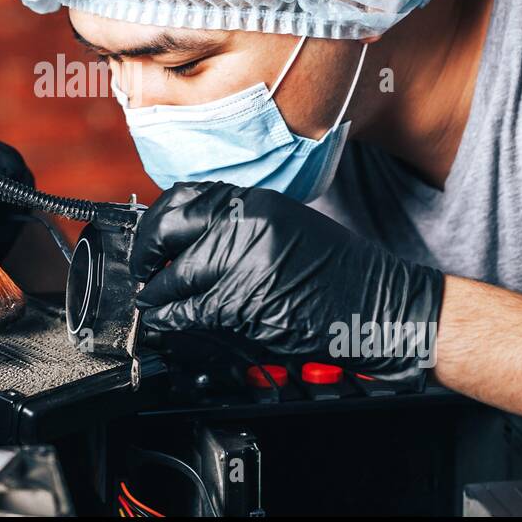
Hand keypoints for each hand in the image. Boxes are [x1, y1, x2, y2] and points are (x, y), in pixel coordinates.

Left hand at [131, 182, 443, 384]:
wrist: (379, 305)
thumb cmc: (338, 271)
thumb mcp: (285, 225)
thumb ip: (235, 225)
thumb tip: (184, 239)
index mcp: (253, 201)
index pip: (181, 199)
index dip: (155, 224)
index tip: (149, 242)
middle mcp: (244, 223)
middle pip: (166, 231)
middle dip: (144, 256)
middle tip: (142, 274)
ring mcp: (242, 262)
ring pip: (172, 277)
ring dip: (155, 296)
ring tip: (153, 304)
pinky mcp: (243, 303)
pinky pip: (189, 311)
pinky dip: (172, 320)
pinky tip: (169, 322)